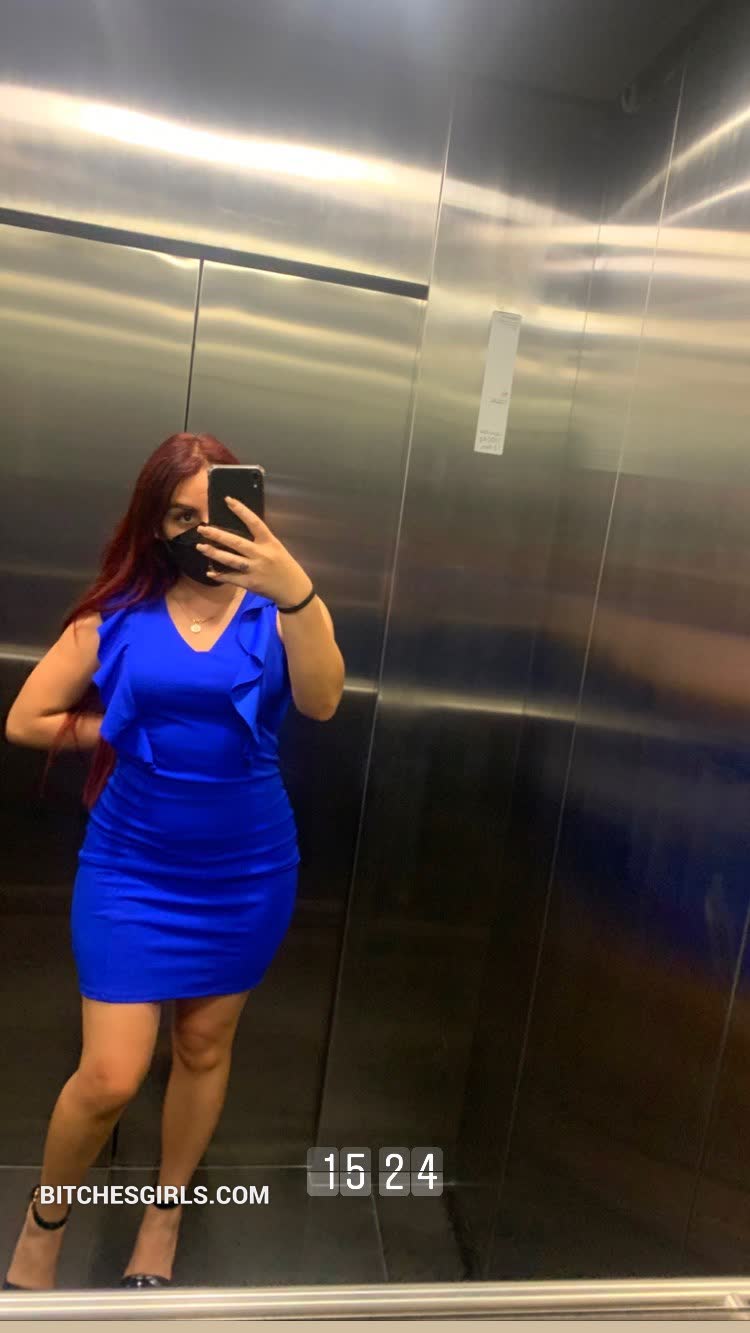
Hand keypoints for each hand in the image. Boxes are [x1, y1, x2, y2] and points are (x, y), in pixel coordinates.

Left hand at [195, 497, 311, 606]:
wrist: (294, 589)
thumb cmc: (285, 566)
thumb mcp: (276, 548)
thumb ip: (260, 541)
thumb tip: (239, 532)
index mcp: (269, 542)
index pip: (254, 522)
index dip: (241, 510)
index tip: (228, 500)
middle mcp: (261, 554)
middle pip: (235, 542)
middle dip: (217, 535)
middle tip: (202, 528)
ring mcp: (255, 569)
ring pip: (230, 560)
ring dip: (213, 553)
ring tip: (200, 547)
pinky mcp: (250, 583)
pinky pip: (231, 578)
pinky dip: (220, 576)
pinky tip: (209, 572)